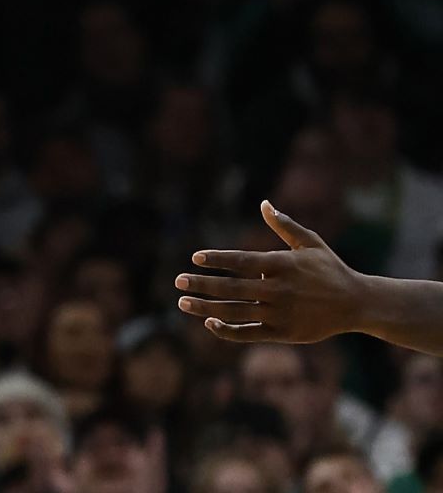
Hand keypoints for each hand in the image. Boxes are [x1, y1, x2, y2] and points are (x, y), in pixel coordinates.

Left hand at [175, 200, 365, 342]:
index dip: (218, 259)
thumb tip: (264, 204)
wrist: (358, 303)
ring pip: (236, 312)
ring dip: (206, 308)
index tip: (196, 258)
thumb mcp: (311, 243)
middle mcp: (279, 289)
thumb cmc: (331, 269)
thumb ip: (285, 226)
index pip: (243, 261)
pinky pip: (249, 333)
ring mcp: (281, 313)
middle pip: (233, 288)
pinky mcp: (284, 333)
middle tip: (178, 281)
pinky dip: (227, 330)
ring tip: (183, 303)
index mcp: (283, 265)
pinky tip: (209, 322)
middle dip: (202, 285)